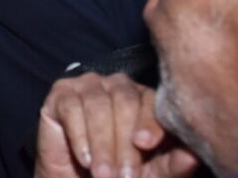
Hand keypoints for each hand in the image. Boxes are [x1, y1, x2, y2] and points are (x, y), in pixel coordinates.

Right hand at [36, 72, 200, 177]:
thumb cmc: (120, 177)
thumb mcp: (151, 175)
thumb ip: (172, 164)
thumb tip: (193, 155)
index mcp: (143, 99)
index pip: (150, 101)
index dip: (149, 122)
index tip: (147, 146)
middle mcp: (116, 85)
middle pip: (124, 101)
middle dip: (124, 143)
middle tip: (124, 176)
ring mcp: (87, 85)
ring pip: (97, 105)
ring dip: (102, 144)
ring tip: (104, 174)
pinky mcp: (60, 93)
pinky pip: (71, 107)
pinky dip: (79, 136)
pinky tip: (85, 158)